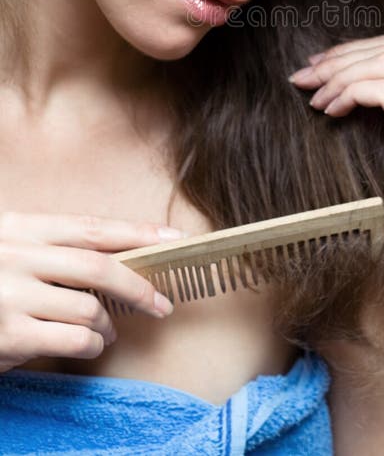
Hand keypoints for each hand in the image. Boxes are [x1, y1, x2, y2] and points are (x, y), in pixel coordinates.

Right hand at [0, 211, 183, 372]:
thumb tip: (119, 256)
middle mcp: (17, 257)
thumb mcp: (12, 247)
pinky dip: (92, 346)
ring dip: (108, 326)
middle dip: (139, 287)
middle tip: (162, 303)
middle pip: (98, 268)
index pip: (92, 227)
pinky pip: (73, 341)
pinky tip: (88, 346)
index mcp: (21, 228)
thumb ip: (53, 248)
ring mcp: (10, 296)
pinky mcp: (8, 335)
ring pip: (88, 310)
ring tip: (106, 331)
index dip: (137, 231)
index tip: (175, 237)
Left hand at [289, 34, 383, 277]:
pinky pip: (381, 91)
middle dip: (338, 60)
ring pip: (380, 65)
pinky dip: (350, 94)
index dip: (352, 52)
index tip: (319, 66)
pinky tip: (333, 111)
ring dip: (339, 78)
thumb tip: (344, 82)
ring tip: (316, 99)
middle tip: (305, 77)